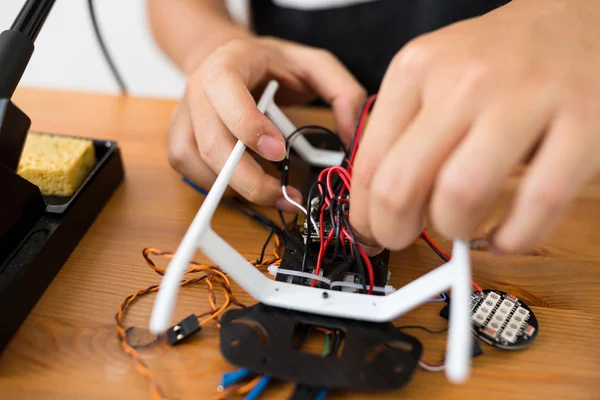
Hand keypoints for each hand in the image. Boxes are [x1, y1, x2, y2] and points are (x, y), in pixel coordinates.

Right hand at [168, 37, 365, 210]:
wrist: (227, 57)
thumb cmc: (270, 64)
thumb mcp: (314, 65)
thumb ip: (343, 92)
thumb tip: (352, 136)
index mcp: (228, 65)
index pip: (225, 94)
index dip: (249, 128)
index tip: (279, 152)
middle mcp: (198, 89)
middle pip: (211, 143)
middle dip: (248, 178)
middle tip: (282, 193)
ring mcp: (185, 114)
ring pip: (194, 161)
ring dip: (231, 187)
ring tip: (268, 192)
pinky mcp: (179, 135)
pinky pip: (187, 167)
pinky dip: (213, 184)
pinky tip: (241, 183)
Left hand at [350, 0, 599, 253]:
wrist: (576, 18)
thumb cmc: (500, 57)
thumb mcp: (434, 73)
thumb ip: (402, 130)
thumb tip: (374, 203)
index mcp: (417, 69)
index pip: (369, 163)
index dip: (363, 215)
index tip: (369, 232)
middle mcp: (463, 80)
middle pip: (401, 186)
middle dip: (393, 231)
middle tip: (404, 239)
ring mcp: (524, 99)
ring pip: (461, 195)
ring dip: (454, 230)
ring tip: (462, 226)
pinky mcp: (582, 122)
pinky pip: (537, 203)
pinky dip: (515, 237)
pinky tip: (506, 236)